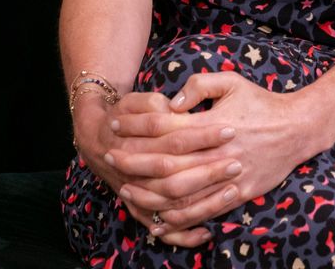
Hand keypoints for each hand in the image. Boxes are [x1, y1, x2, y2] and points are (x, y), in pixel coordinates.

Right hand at [74, 90, 233, 247]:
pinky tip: (208, 231)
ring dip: (203, 201)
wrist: (97, 140)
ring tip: (232, 189)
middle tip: (237, 162)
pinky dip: (185, 234)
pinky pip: (164, 230)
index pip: (174, 138)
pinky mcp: (141, 210)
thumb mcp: (134, 100)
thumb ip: (153, 102)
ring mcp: (139, 195)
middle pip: (176, 175)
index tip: (229, 129)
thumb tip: (175, 107)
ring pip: (173, 204)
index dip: (202, 134)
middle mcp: (135, 172)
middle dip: (209, 170)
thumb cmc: (124, 116)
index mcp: (135, 141)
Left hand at [109, 72, 315, 245]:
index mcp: (210, 124)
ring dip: (148, 193)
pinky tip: (157, 217)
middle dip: (133, 162)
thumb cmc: (261, 102)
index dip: (136, 129)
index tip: (115, 127)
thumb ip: (199, 86)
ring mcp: (225, 177)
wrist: (297, 128)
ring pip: (178, 193)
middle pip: (164, 164)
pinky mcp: (236, 195)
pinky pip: (201, 211)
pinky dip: (176, 218)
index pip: (163, 129)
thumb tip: (171, 104)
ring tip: (126, 189)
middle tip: (110, 158)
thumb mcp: (231, 82)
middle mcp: (214, 153)